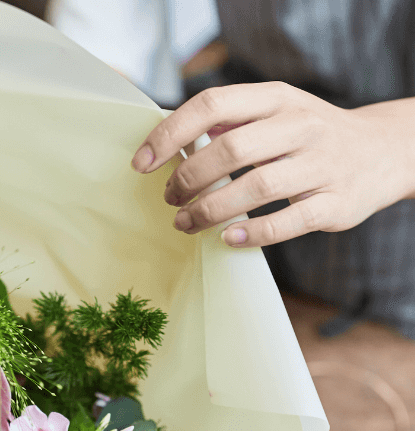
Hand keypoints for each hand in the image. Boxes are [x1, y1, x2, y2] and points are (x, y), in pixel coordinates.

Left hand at [130, 82, 414, 246]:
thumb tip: (172, 143)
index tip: (142, 163)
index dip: (171, 133)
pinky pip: (288, 222)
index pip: (213, 104)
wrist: (380, 152)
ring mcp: (321, 165)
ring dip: (210, 209)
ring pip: (257, 187)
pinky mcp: (334, 204)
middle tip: (169, 199)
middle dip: (189, 178)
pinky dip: (253, 234)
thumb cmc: (308, 137)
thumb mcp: (275, 113)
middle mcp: (301, 126)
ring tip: (185, 223)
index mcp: (277, 98)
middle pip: (232, 149)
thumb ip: (230, 123)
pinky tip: (228, 239)